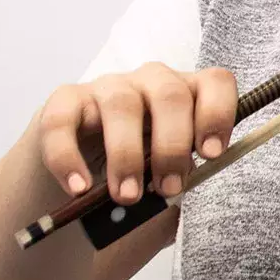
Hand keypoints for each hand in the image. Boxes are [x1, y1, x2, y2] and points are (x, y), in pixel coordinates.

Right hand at [30, 63, 237, 203]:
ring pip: (121, 105)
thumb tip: (181, 197)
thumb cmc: (139, 176)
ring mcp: (107, 88)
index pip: (215, 83)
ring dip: (126, 155)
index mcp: (188, 95)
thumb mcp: (169, 178)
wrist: (81, 180)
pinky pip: (62, 121)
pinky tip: (78, 188)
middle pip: (170, 94)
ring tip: (127, 196)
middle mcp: (151, 83)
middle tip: (167, 189)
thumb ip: (182, 182)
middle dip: (172, 146)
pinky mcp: (63, 102)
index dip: (217, 114)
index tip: (211, 155)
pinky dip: (69, 157)